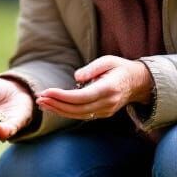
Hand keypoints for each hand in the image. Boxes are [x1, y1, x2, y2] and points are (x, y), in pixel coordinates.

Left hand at [35, 56, 152, 120]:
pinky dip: (66, 112)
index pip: (81, 97)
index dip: (62, 96)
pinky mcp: (102, 114)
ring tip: (42, 103)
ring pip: (78, 115)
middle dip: (56, 104)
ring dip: (58, 110)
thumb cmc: (119, 68)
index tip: (46, 92)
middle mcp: (108, 103)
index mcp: (109, 89)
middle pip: (77, 109)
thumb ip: (92, 68)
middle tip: (39, 98)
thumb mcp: (108, 61)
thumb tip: (76, 77)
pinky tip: (54, 106)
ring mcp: (106, 111)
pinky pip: (82, 115)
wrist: (137, 82)